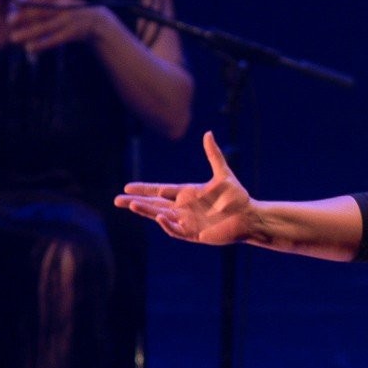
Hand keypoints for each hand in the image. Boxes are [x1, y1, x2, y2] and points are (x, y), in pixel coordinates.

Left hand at [6, 0, 114, 53]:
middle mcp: (66, 7)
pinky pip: (56, 40)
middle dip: (25, 17)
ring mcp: (70, 22)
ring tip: (13, 39)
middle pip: (43, 12)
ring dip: (30, 34)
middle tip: (8, 21)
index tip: (12, 1)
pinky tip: (30, 48)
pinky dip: (43, 45)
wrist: (98, 20)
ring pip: (47, 28)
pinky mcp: (72, 35)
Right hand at [114, 132, 255, 245]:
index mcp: (187, 193)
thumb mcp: (223, 174)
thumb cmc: (236, 198)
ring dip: (147, 211)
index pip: (160, 190)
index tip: (128, 186)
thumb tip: (208, 133)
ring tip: (131, 205)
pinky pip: (176, 229)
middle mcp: (184, 208)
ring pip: (160, 216)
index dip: (144, 189)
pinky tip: (160, 216)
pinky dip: (168, 224)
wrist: (249, 217)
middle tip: (117, 200)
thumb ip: (213, 154)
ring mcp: (187, 221)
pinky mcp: (194, 233)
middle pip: (154, 204)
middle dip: (136, 202)